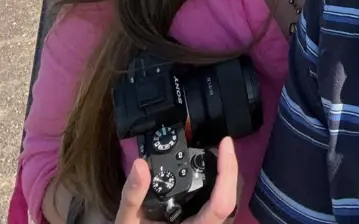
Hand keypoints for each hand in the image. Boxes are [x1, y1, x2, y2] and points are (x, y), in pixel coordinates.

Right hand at [114, 137, 239, 223]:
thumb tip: (140, 165)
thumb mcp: (128, 221)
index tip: (225, 143)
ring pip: (227, 199)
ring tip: (217, 150)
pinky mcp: (201, 220)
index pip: (222, 203)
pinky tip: (206, 167)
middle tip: (222, 143)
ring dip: (226, 174)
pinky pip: (216, 201)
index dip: (227, 172)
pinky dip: (216, 181)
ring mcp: (204, 223)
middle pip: (231, 197)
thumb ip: (133, 196)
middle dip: (231, 167)